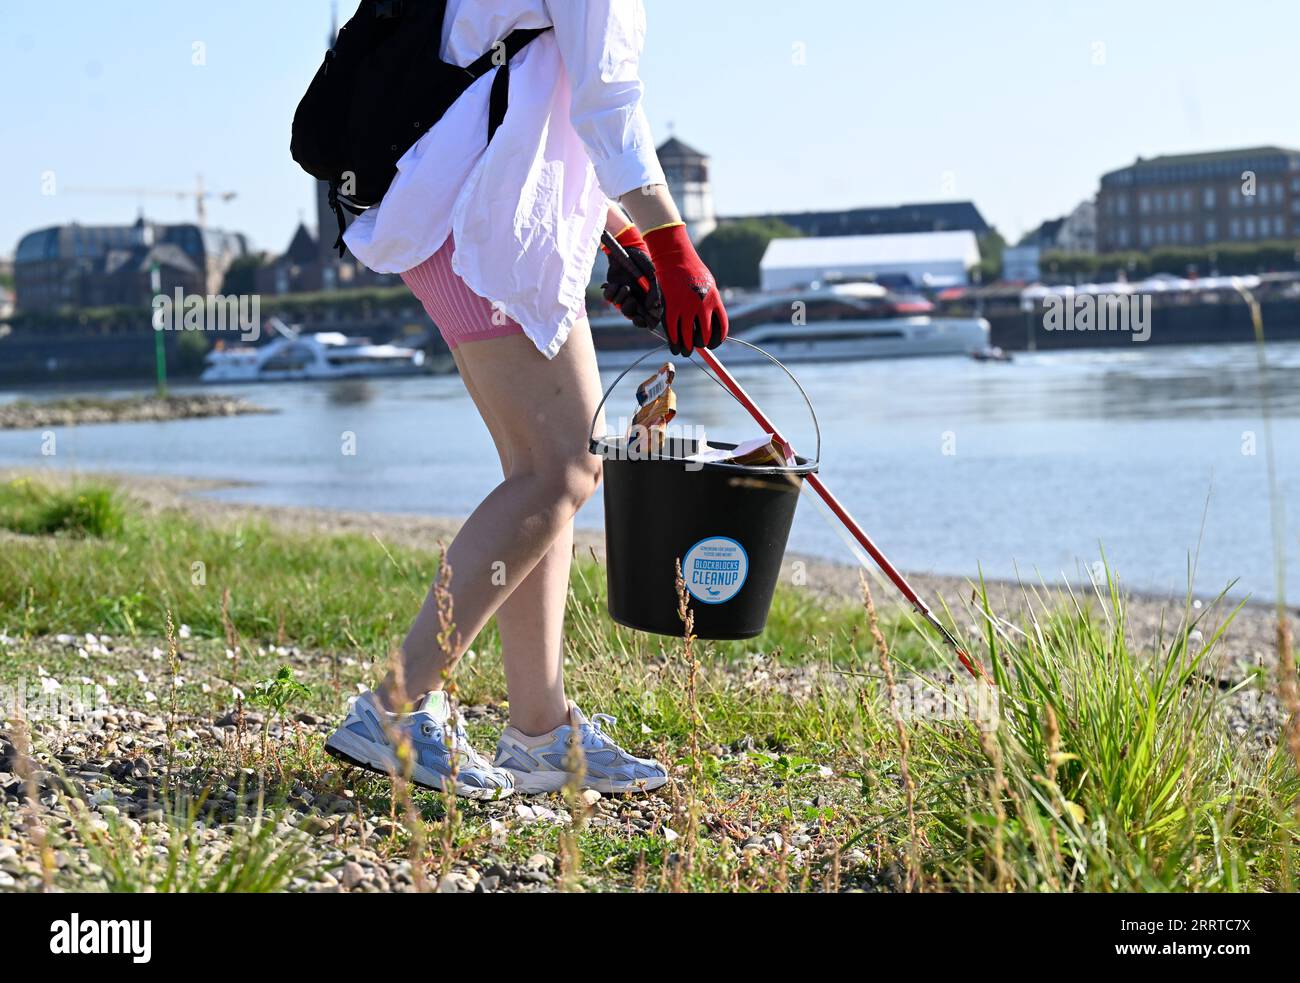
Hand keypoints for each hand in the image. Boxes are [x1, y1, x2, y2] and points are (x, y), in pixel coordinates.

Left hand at [601, 225, 662, 328]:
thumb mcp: (652, 278)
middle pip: (630, 315)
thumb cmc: (644, 263)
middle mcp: (634, 297)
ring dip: (621, 299)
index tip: (640, 319)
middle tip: (632, 299)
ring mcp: (623, 293)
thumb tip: (653, 309)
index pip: (645, 317)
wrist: (630, 249)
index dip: (642, 322)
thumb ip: (654, 293)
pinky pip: (609, 297)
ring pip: (619, 307)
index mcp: (646, 298)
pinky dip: (611, 292)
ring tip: (626, 287)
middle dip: (629, 310)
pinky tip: (616, 284)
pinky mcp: (612, 287)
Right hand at [642, 222, 727, 355]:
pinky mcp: (671, 307)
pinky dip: (674, 342)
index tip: (713, 344)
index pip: (721, 329)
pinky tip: (675, 346)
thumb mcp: (709, 286)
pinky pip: (673, 331)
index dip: (717, 340)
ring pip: (688, 337)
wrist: (675, 258)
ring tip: (685, 351)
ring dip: (687, 348)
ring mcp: (686, 307)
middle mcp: (702, 306)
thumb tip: (713, 322)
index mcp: (714, 301)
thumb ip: (711, 303)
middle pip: (704, 336)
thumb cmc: (693, 271)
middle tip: (697, 347)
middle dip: (701, 345)